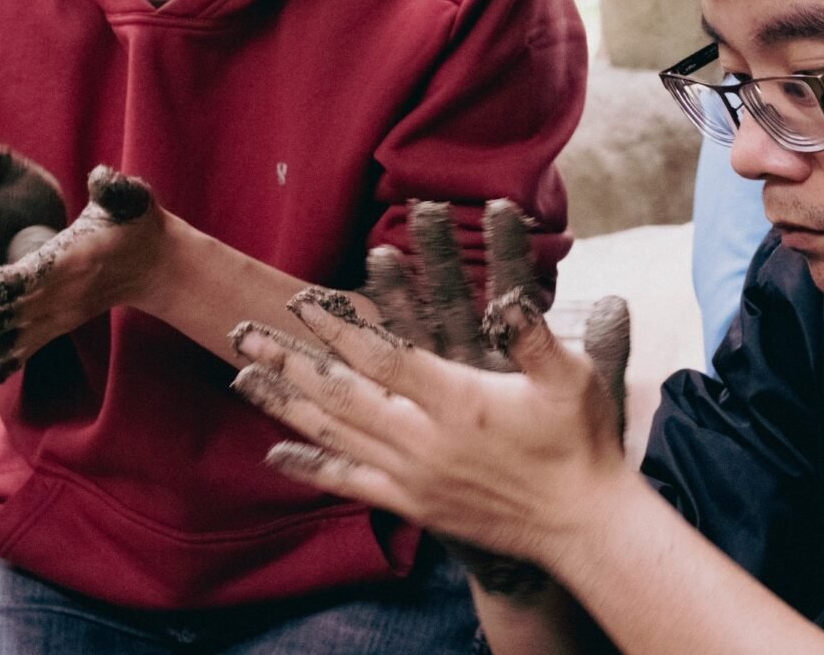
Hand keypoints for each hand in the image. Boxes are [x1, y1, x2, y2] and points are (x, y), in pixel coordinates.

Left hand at [0, 166, 160, 416]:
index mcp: (68, 262)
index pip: (26, 276)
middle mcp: (58, 297)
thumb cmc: (136, 224)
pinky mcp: (53, 329)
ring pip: (5, 343)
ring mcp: (55, 317)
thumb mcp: (129, 199)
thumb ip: (115, 188)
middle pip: (5, 318)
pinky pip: (17, 357)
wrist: (157, 263)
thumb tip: (102, 177)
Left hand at [231, 279, 627, 572]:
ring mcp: (413, 477)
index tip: (301, 300)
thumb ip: (534, 337)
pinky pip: (349, 483)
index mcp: (457, 402)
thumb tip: (508, 299)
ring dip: (285, 404)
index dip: (338, 326)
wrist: (580, 524)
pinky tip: (275, 456)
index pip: (381, 358)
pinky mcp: (413, 505)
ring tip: (244, 379)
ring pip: (334, 435)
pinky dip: (309, 466)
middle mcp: (424, 441)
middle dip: (289, 361)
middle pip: (340, 395)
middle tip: (245, 334)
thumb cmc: (578, 442)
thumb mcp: (572, 379)